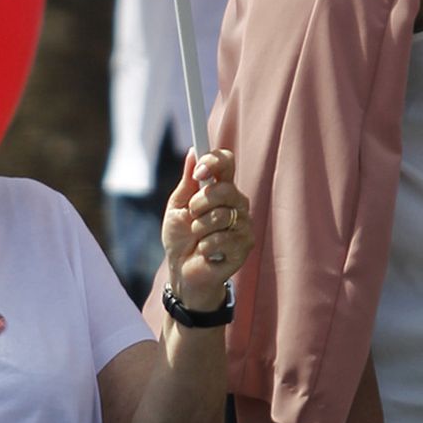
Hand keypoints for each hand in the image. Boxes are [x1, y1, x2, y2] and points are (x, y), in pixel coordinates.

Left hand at [161, 148, 253, 312]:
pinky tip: (206, 252)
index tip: (199, 172)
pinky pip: (222, 239)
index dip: (214, 162)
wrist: (182, 270)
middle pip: (225, 188)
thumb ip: (187, 181)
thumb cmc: (181, 237)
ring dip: (199, 228)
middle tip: (192, 215)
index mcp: (220, 189)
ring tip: (198, 237)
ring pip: (221, 215)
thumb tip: (193, 152)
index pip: (227, 163)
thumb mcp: (177, 206)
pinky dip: (205, 247)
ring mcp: (243, 224)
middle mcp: (236, 203)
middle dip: (199, 204)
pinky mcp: (245, 245)